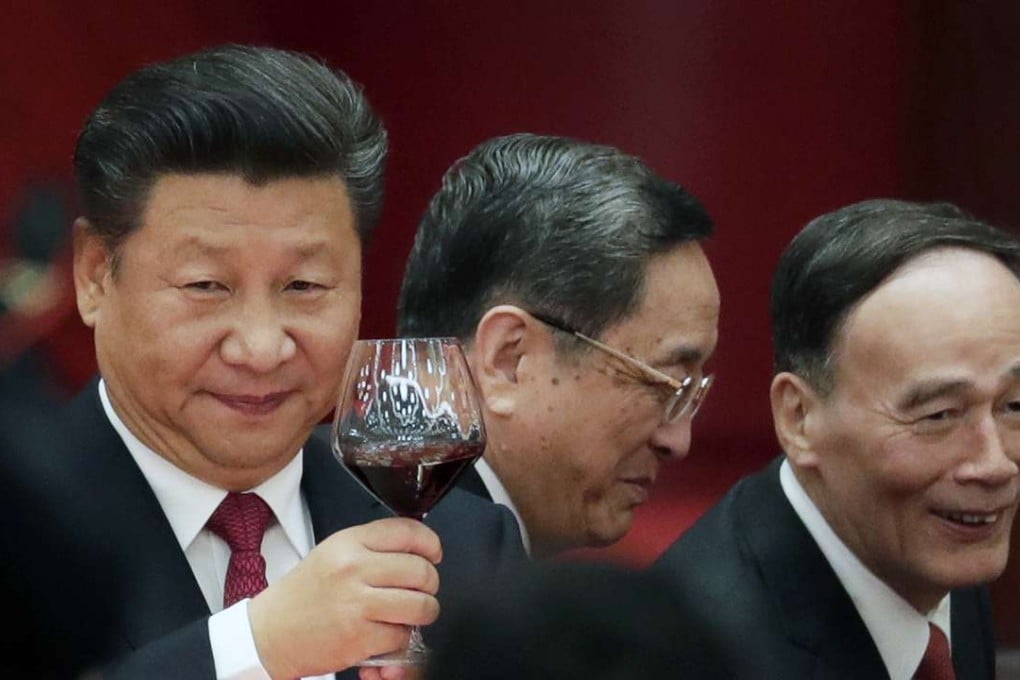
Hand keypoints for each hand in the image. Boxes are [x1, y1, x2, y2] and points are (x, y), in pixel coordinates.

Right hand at [247, 517, 441, 678]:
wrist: (269, 633)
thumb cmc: (303, 593)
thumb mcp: (333, 553)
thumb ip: (372, 547)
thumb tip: (418, 548)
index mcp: (348, 543)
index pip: (406, 532)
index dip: (430, 542)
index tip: (434, 553)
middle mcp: (353, 569)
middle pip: (421, 570)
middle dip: (429, 583)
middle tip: (421, 589)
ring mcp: (357, 605)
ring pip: (421, 605)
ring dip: (424, 612)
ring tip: (411, 612)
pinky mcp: (358, 638)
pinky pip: (402, 636)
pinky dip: (400, 638)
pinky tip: (385, 632)